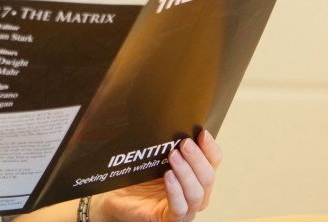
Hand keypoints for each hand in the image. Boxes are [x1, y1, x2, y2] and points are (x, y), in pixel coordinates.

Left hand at [94, 131, 221, 221]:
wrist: (114, 196)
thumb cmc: (135, 175)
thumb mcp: (151, 155)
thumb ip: (163, 143)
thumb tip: (168, 117)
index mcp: (195, 175)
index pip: (213, 161)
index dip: (210, 148)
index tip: (202, 132)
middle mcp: (195, 193)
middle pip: (208, 177)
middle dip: (197, 159)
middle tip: (184, 143)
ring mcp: (185, 209)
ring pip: (197, 194)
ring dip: (187, 173)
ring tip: (174, 157)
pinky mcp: (170, 219)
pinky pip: (180, 209)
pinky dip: (175, 192)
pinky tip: (168, 177)